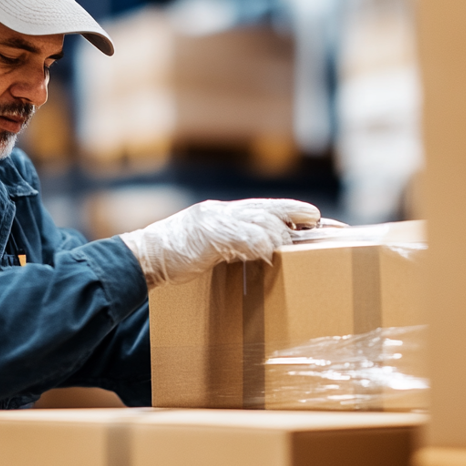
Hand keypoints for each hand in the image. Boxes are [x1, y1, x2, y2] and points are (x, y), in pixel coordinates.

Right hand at [120, 199, 340, 287]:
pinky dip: (259, 243)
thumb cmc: (174, 257)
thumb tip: (264, 255)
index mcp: (223, 213)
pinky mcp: (209, 234)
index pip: (266, 208)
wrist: (141, 257)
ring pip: (261, 220)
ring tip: (295, 244)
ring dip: (281, 233)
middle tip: (323, 225)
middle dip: (298, 215)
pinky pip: (242, 236)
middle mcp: (222, 211)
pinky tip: (270, 253)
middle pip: (269, 209)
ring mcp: (216, 220)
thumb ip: (234, 245)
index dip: (294, 212)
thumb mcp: (207, 246)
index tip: (321, 220)